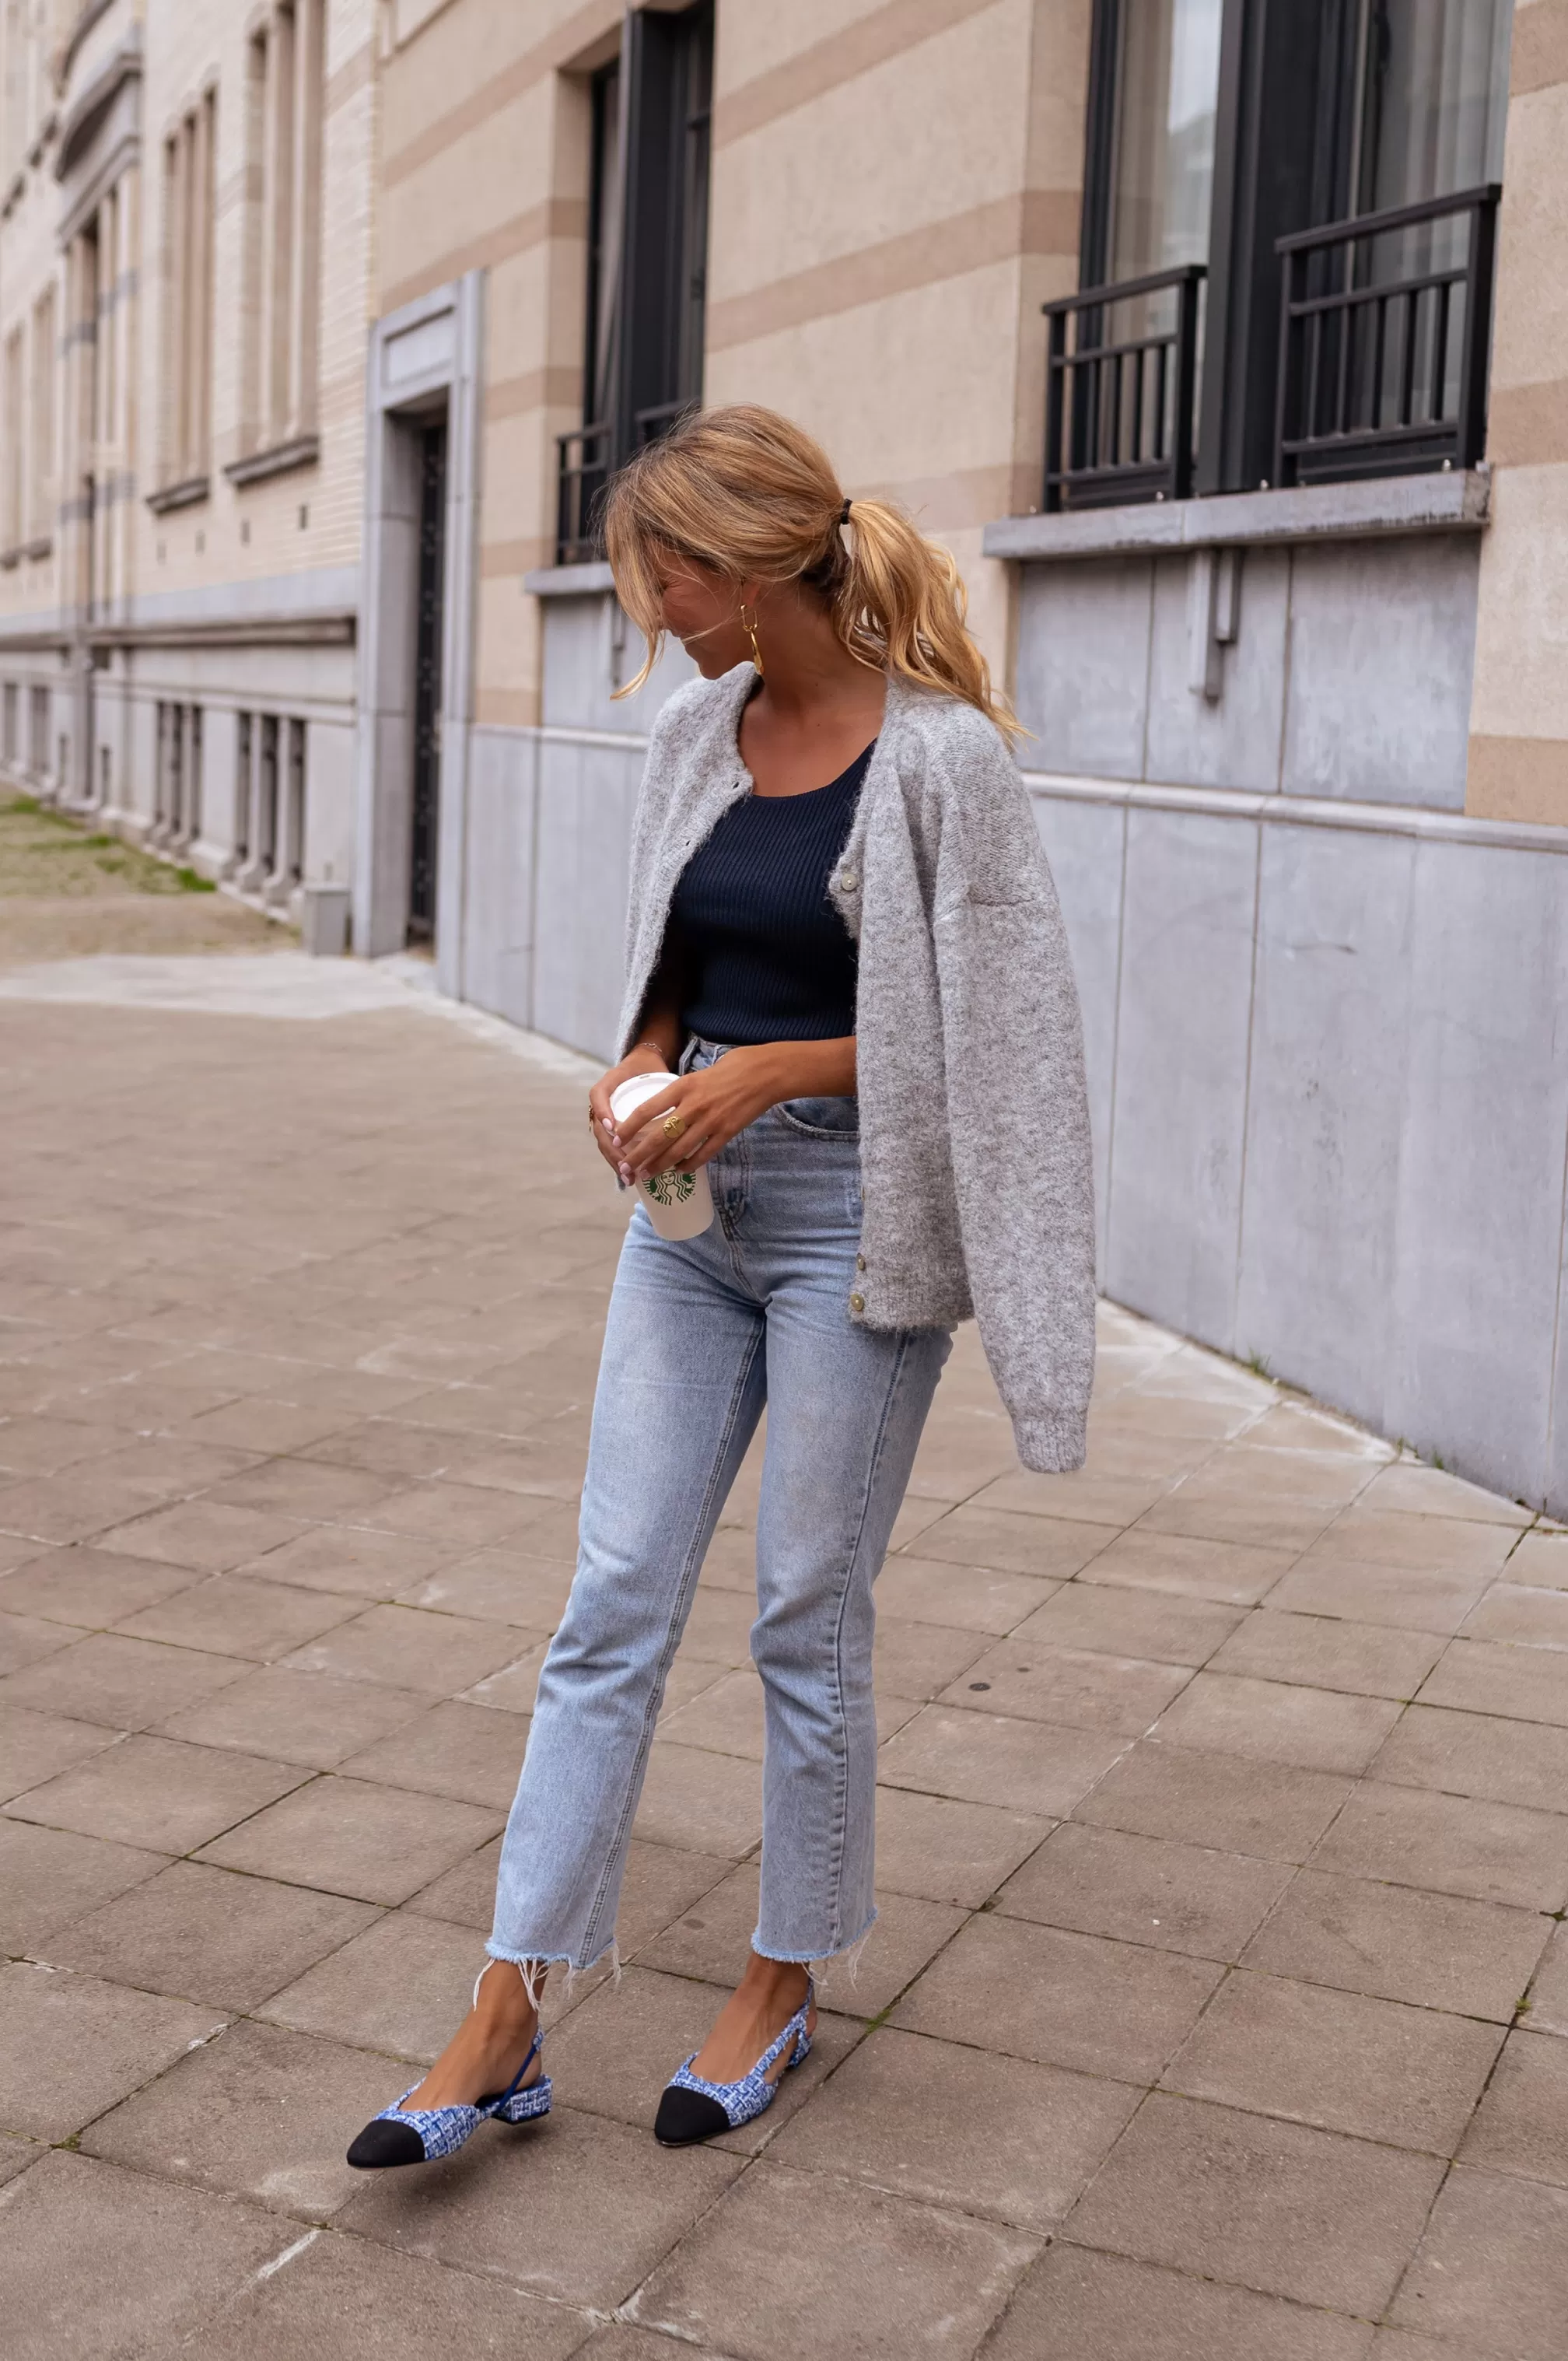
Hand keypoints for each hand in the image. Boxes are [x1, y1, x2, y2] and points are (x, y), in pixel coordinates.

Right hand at [587, 1042, 669, 1177]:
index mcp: (605, 1087)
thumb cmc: (646, 1069)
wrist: (643, 1066)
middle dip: (612, 1151)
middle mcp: (600, 1105)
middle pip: (600, 1131)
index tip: (613, 1126)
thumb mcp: (649, 1068)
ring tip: (628, 1177)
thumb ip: (656, 1076)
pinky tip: (629, 1177)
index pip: (598, 1097)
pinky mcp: (612, 1129)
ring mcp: (604, 1119)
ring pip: (604, 1144)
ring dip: (615, 1162)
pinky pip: (612, 1148)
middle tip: (626, 1166)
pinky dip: (619, 1162)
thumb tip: (678, 1093)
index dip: (603, 1112)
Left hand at [613, 1047, 785, 1180]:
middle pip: (659, 1136)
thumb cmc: (730, 1069)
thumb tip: (662, 1111)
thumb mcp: (697, 1074)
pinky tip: (678, 1172)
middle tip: (626, 1168)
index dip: (629, 1128)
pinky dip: (688, 1165)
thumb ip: (679, 1092)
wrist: (763, 1073)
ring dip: (659, 1165)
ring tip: (646, 1175)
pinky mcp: (726, 1133)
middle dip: (639, 1155)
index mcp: (682, 1087)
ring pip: (678, 1150)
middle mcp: (693, 1106)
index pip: (646, 1111)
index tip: (616, 1140)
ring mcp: (710, 1121)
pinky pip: (703, 1154)